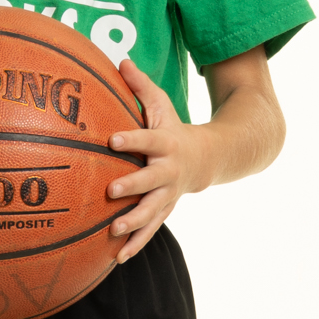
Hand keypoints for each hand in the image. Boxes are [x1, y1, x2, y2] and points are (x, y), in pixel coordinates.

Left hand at [105, 60, 211, 263]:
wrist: (207, 159)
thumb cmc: (173, 127)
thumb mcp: (162, 104)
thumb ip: (140, 86)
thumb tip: (119, 60)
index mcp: (166, 144)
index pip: (148, 139)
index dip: (132, 139)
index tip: (112, 140)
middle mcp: (168, 171)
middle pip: (151, 180)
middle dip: (132, 186)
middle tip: (111, 190)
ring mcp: (168, 194)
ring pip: (152, 211)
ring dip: (134, 222)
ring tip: (114, 230)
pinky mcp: (164, 210)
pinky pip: (150, 230)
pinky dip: (136, 244)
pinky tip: (117, 258)